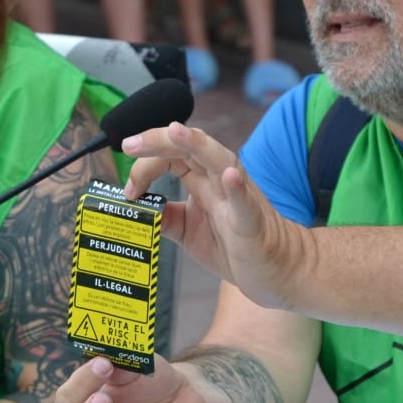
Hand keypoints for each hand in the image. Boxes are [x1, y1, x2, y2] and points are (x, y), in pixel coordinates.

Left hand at [121, 123, 308, 308]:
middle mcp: (220, 180)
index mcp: (203, 179)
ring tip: (175, 132)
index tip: (129, 190)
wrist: (273, 270)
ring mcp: (237, 198)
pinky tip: (229, 176)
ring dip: (197, 145)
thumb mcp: (187, 229)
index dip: (145, 166)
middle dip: (158, 141)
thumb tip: (134, 207)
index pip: (171, 156)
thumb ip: (163, 215)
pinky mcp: (252, 222)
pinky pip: (244, 201)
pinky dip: (236, 187)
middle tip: (129, 145)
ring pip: (219, 160)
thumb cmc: (233, 245)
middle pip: (190, 147)